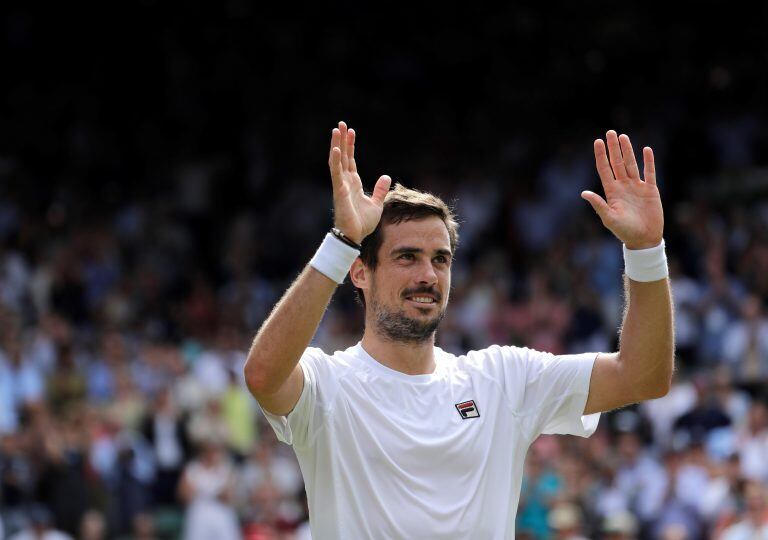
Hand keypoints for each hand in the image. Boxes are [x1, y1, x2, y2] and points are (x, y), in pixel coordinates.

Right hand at [328, 121, 390, 243]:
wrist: (355, 236)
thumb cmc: (362, 223)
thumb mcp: (377, 204)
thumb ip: (380, 190)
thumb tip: (386, 176)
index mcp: (353, 183)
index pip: (350, 160)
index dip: (350, 146)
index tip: (350, 131)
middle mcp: (345, 182)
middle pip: (342, 156)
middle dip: (342, 140)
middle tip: (341, 124)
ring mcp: (341, 185)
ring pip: (337, 161)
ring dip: (336, 145)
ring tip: (336, 130)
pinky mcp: (340, 191)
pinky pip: (336, 174)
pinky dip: (335, 161)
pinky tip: (335, 149)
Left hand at [582, 130, 663, 249]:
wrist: (644, 239)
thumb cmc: (624, 231)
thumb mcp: (609, 218)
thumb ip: (598, 204)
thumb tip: (583, 193)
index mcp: (612, 192)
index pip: (604, 169)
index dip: (601, 155)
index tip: (597, 141)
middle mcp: (623, 186)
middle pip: (617, 162)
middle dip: (613, 148)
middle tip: (610, 132)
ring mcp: (637, 187)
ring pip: (632, 164)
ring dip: (628, 151)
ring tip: (623, 137)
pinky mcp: (650, 190)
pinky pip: (649, 172)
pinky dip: (648, 161)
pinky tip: (646, 150)